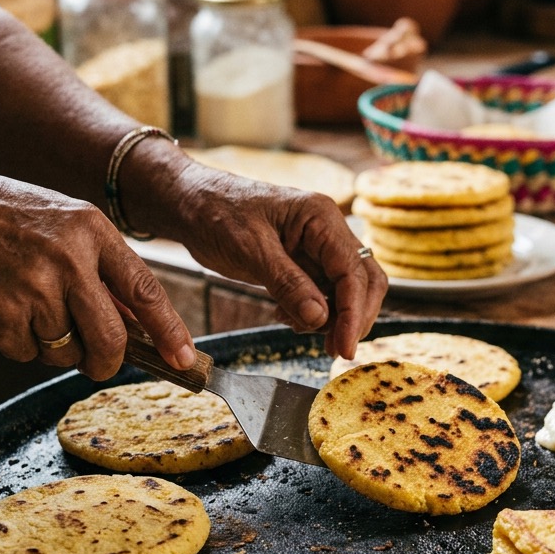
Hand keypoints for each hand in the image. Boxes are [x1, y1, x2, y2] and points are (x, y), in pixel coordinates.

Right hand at [0, 169, 194, 379]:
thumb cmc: (12, 222)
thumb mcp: (69, 228)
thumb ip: (105, 271)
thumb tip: (140, 326)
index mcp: (93, 232)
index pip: (145, 290)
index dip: (169, 330)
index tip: (184, 359)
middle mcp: (68, 260)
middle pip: (110, 339)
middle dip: (108, 361)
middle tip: (99, 363)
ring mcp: (34, 288)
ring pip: (67, 352)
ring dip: (56, 347)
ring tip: (34, 310)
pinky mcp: (1, 314)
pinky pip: (28, 354)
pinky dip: (21, 344)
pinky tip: (8, 311)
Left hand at [166, 162, 387, 358]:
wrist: (190, 203)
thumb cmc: (216, 213)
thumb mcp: (250, 250)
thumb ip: (288, 284)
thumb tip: (320, 318)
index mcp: (320, 217)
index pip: (353, 271)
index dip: (354, 312)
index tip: (345, 347)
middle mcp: (327, 230)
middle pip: (363, 280)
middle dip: (353, 317)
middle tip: (333, 350)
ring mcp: (317, 247)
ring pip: (346, 290)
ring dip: (332, 318)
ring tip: (295, 326)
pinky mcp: (303, 262)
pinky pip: (323, 293)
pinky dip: (313, 313)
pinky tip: (286, 316)